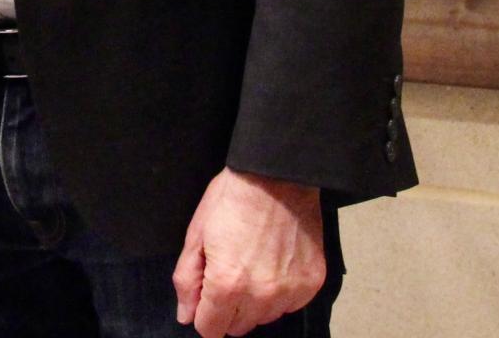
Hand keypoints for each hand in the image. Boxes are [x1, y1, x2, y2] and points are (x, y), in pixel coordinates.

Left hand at [173, 168, 326, 337]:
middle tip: (229, 271)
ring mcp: (290, 291)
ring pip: (265, 317)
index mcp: (227, 284)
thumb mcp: (196, 235)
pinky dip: (280, 292)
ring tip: (253, 264)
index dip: (203, 313)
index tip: (206, 294)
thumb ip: (188, 281)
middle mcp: (261, 296)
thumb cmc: (232, 200)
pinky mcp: (312, 283)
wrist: (277, 176)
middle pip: (237, 327)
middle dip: (227, 307)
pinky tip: (274, 264)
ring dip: (255, 301)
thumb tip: (186, 315)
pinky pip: (290, 305)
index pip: (210, 330)